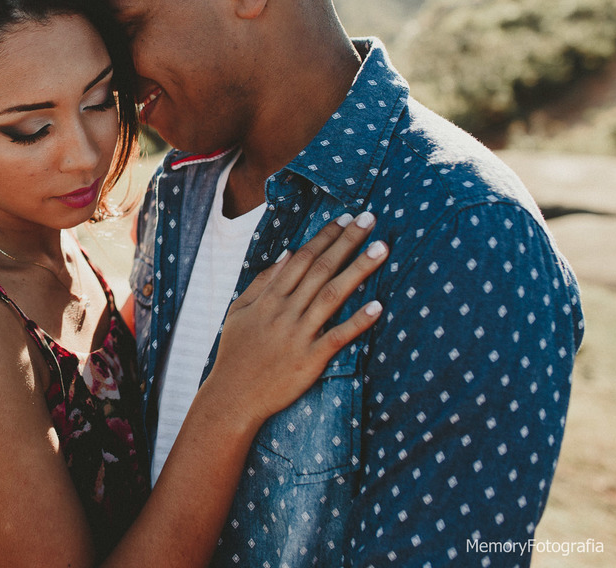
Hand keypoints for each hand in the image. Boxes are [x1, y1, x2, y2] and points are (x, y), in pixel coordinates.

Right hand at [208, 213, 386, 427]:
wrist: (233, 396)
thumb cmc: (236, 353)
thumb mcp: (239, 312)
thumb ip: (262, 282)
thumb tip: (287, 253)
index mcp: (269, 298)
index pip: (301, 258)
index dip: (324, 237)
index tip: (345, 218)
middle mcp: (285, 311)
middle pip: (321, 269)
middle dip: (347, 241)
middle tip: (370, 219)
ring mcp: (299, 335)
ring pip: (333, 295)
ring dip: (359, 269)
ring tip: (381, 248)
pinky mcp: (311, 360)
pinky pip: (338, 336)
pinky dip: (358, 321)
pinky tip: (378, 305)